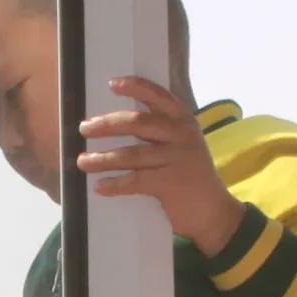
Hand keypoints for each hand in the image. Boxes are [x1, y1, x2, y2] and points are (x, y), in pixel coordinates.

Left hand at [76, 76, 238, 254]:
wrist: (213, 211)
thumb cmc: (189, 175)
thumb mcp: (182, 145)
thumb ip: (160, 131)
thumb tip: (115, 123)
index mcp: (183, 121)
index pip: (159, 96)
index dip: (135, 87)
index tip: (112, 84)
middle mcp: (182, 135)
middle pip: (138, 123)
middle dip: (108, 125)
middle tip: (85, 128)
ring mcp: (177, 158)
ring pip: (132, 154)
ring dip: (103, 158)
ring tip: (82, 161)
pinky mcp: (171, 183)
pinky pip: (136, 180)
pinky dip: (115, 184)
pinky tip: (99, 186)